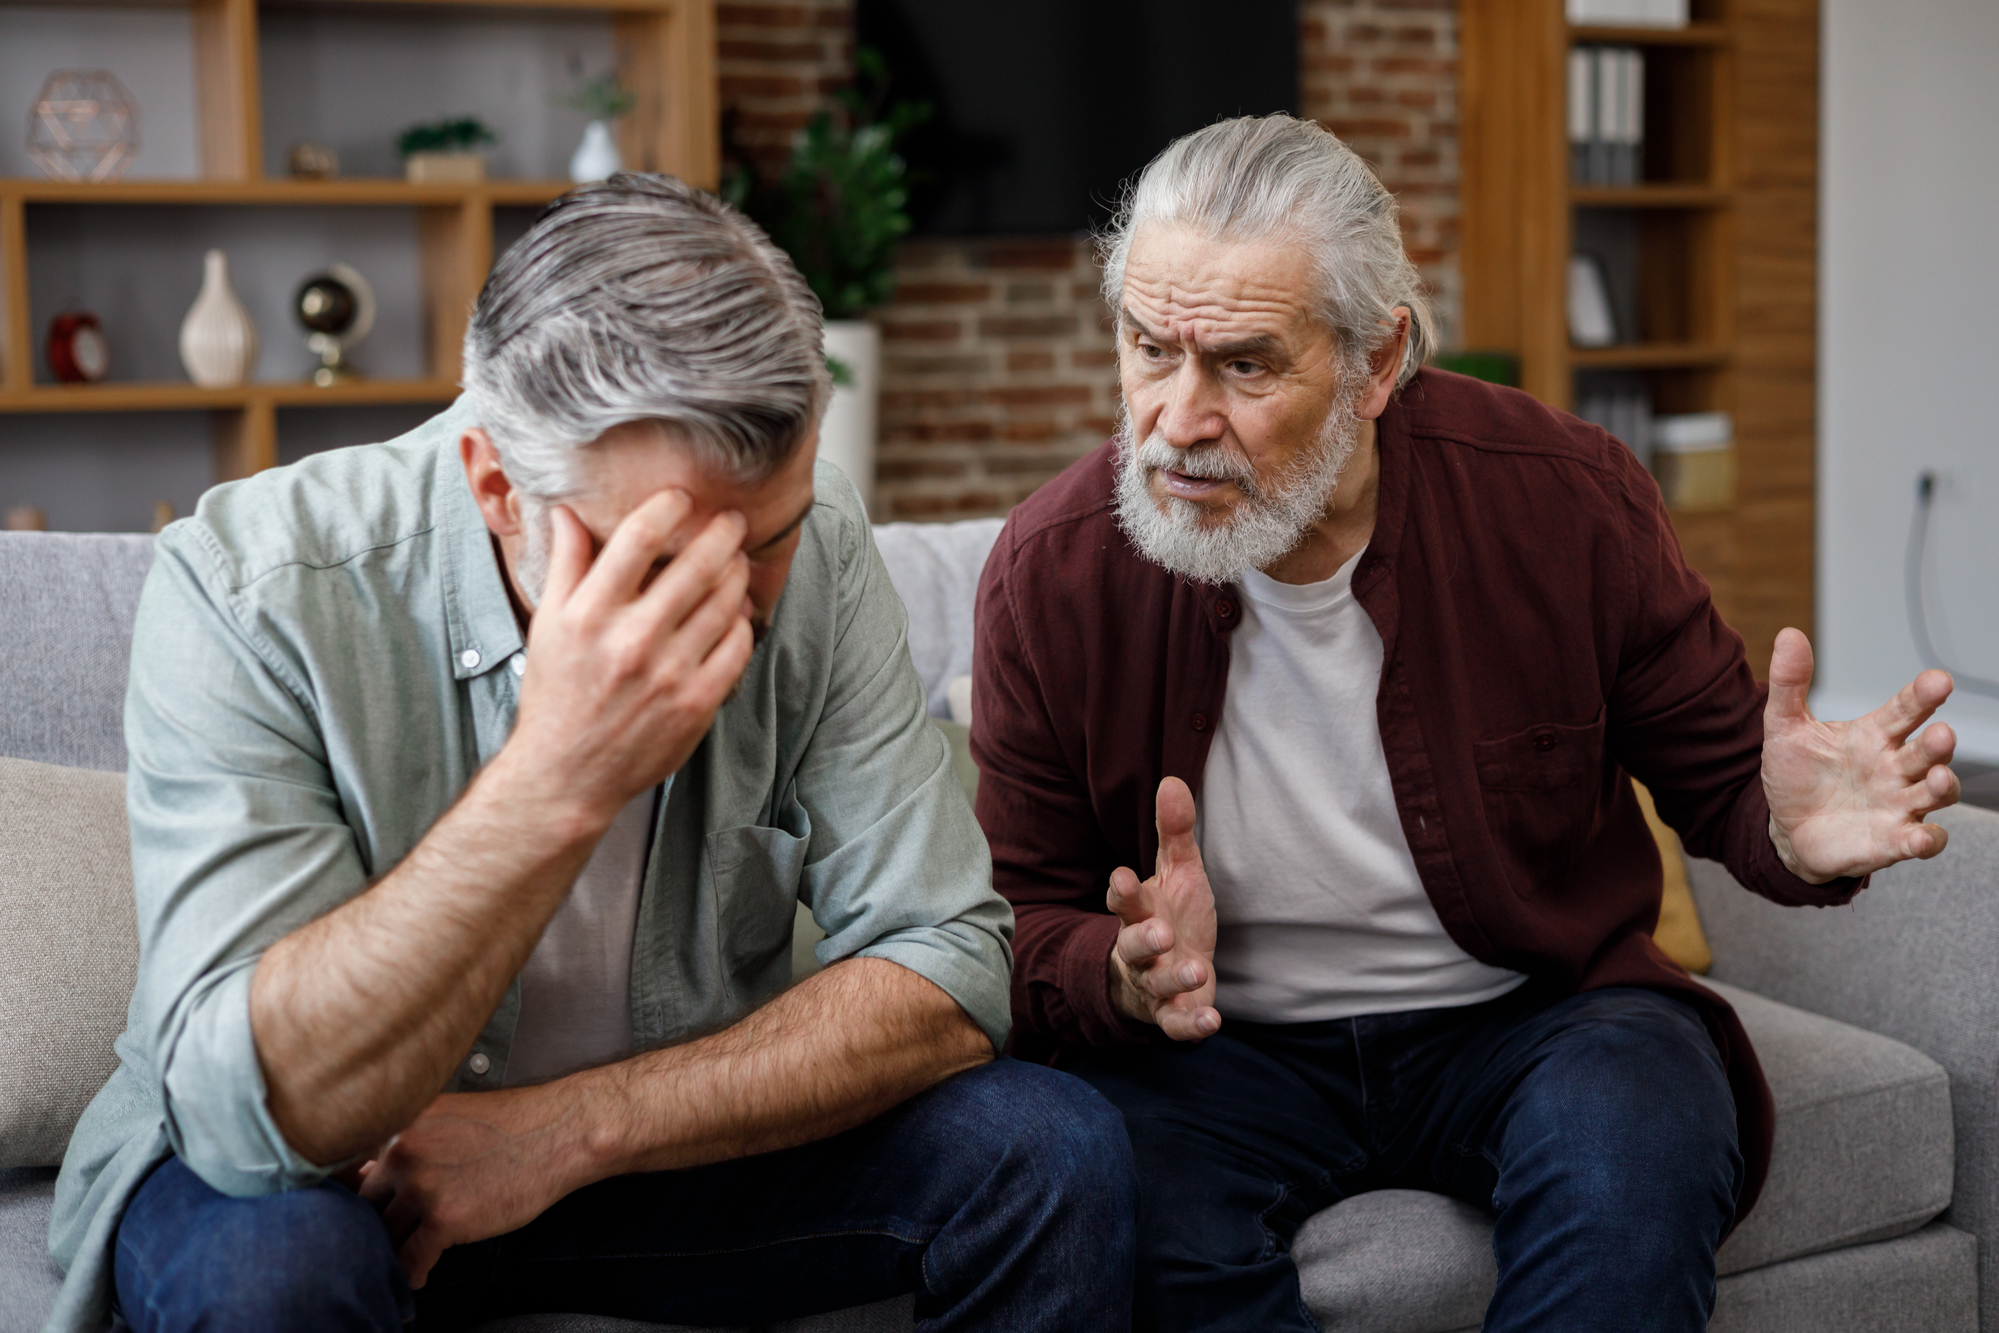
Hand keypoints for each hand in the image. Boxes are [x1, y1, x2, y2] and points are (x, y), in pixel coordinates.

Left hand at [358, 1086, 597, 1287]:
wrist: (559, 1133)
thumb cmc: (512, 1125)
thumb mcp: (448, 1119)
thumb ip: (408, 1143)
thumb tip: (367, 1172)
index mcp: (402, 1123)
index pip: (349, 1166)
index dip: (352, 1193)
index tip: (356, 1211)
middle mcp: (403, 1151)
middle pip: (365, 1203)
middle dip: (378, 1222)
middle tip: (392, 1235)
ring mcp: (421, 1186)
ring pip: (386, 1234)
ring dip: (396, 1250)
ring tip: (408, 1256)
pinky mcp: (444, 1219)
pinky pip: (410, 1260)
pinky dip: (414, 1273)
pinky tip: (423, 1273)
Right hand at [507, 492, 755, 827]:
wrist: (567, 774)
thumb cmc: (557, 694)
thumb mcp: (548, 625)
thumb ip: (566, 565)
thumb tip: (567, 510)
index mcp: (589, 614)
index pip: (637, 539)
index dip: (667, 507)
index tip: (682, 497)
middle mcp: (630, 640)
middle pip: (694, 565)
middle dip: (721, 534)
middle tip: (732, 521)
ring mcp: (668, 674)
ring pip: (724, 603)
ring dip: (737, 575)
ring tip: (737, 563)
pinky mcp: (696, 704)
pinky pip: (737, 648)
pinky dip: (742, 623)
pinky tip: (736, 614)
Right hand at [1107, 777, 1220, 1039]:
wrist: (1166, 973)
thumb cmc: (1171, 915)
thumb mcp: (1176, 872)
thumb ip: (1173, 833)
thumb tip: (1172, 780)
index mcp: (1138, 912)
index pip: (1124, 901)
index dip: (1123, 892)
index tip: (1123, 878)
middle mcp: (1140, 950)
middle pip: (1132, 945)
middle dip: (1142, 939)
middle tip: (1160, 932)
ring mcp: (1154, 985)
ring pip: (1156, 985)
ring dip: (1173, 979)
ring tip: (1195, 970)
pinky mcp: (1171, 1015)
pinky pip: (1176, 1024)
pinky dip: (1191, 1026)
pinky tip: (1211, 1022)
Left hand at [1762, 627, 1960, 883]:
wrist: (1787, 828)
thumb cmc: (1797, 776)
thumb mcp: (1786, 729)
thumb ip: (1790, 685)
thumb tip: (1788, 634)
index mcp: (1874, 736)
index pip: (1906, 710)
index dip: (1923, 696)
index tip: (1939, 681)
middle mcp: (1895, 768)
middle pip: (1928, 751)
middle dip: (1939, 744)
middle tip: (1940, 734)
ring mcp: (1899, 804)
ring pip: (1937, 792)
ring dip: (1942, 786)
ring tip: (1936, 778)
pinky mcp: (1893, 841)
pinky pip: (1923, 840)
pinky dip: (1928, 839)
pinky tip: (1922, 836)